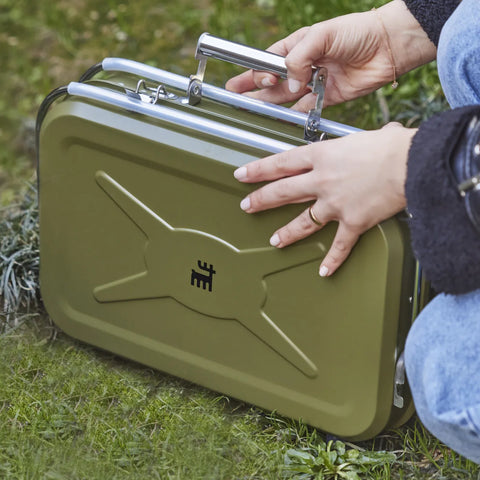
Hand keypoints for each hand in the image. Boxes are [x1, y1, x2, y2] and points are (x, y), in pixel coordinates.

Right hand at [226, 1, 435, 111]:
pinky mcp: (327, 98)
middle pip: (272, 81)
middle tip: (235, 98)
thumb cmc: (356, 32)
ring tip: (251, 111)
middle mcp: (303, 66)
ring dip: (270, 104)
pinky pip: (306, 110)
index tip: (242, 82)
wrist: (388, 46)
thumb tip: (288, 85)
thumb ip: (299, 59)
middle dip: (254, 89)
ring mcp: (314, 83)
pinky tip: (282, 120)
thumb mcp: (322, 35)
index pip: (269, 60)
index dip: (254, 71)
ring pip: (286, 97)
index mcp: (297, 46)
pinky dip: (295, 116)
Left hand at [234, 123, 416, 275]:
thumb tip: (383, 135)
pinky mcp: (352, 222)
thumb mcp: (367, 137)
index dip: (258, 170)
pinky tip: (324, 271)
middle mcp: (322, 180)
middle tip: (246, 206)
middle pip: (282, 192)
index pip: (281, 163)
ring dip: (286, 232)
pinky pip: (339, 246)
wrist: (412, 164)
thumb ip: (362, 143)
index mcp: (322, 155)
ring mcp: (334, 204)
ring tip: (274, 240)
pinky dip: (332, 260)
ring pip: (302, 221)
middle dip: (260, 200)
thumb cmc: (393, 147)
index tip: (242, 174)